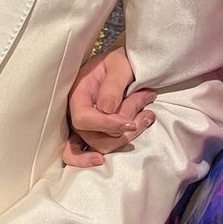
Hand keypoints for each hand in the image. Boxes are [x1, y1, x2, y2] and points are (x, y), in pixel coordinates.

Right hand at [62, 45, 155, 166]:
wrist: (125, 64)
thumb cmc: (121, 61)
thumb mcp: (120, 64)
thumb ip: (113, 84)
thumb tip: (106, 110)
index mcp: (78, 92)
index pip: (83, 118)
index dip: (105, 125)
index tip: (129, 123)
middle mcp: (75, 110)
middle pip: (91, 136)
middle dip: (122, 130)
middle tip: (147, 112)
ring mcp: (81, 124)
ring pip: (97, 145)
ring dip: (125, 137)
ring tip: (146, 117)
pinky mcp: (90, 132)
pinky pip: (77, 153)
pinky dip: (87, 159)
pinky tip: (101, 161)